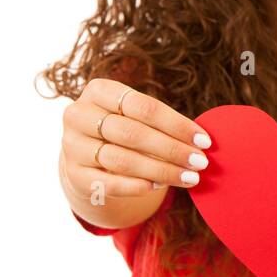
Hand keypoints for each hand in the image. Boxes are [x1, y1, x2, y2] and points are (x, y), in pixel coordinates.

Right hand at [61, 78, 213, 198]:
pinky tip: (160, 186)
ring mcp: (72, 145)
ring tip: (189, 177)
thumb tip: (202, 142)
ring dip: (161, 170)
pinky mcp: (73, 173)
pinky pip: (107, 183)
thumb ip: (163, 124)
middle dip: (172, 149)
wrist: (88, 153)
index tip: (205, 141)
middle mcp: (79, 115)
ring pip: (121, 160)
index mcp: (99, 90)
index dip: (177, 125)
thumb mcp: (138, 116)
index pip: (144, 106)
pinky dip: (136, 186)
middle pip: (133, 133)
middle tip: (201, 162)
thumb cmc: (124, 128)